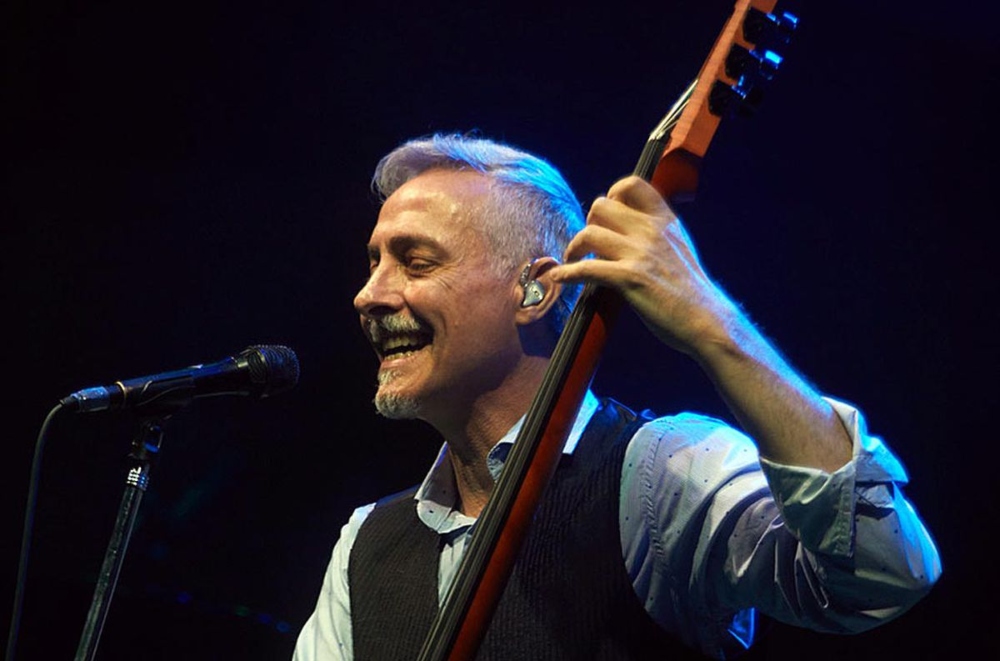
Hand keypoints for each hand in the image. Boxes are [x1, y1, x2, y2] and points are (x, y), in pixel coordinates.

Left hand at [551, 175, 739, 357]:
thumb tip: (630, 226)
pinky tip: (560, 278)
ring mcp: (641, 253)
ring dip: (574, 248)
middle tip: (588, 244)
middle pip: (601, 206)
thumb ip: (657, 232)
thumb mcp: (679, 247)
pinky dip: (567, 274)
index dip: (611, 195)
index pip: (631, 185)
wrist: (706, 320)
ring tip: (573, 260)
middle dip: (589, 223)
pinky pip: (587, 269)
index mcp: (665, 221)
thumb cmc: (690, 290)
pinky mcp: (630, 278)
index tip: (606, 216)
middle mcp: (652, 231)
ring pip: (589, 234)